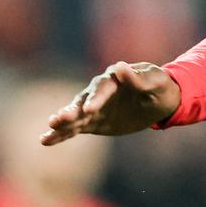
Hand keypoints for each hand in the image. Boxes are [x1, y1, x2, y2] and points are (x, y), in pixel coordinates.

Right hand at [41, 62, 179, 144]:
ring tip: (48, 129)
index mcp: (114, 79)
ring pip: (74, 115)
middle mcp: (98, 92)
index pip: (102, 88)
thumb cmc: (160, 87)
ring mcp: (94, 108)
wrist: (160, 100)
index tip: (90, 110)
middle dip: (71, 111)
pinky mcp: (93, 122)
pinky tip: (45, 140)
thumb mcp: (155, 82)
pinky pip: (75, 128)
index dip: (96, 99)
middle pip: (81, 101)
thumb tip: (120, 66)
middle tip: (57, 120)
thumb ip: (138, 78)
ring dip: (61, 122)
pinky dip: (61, 134)